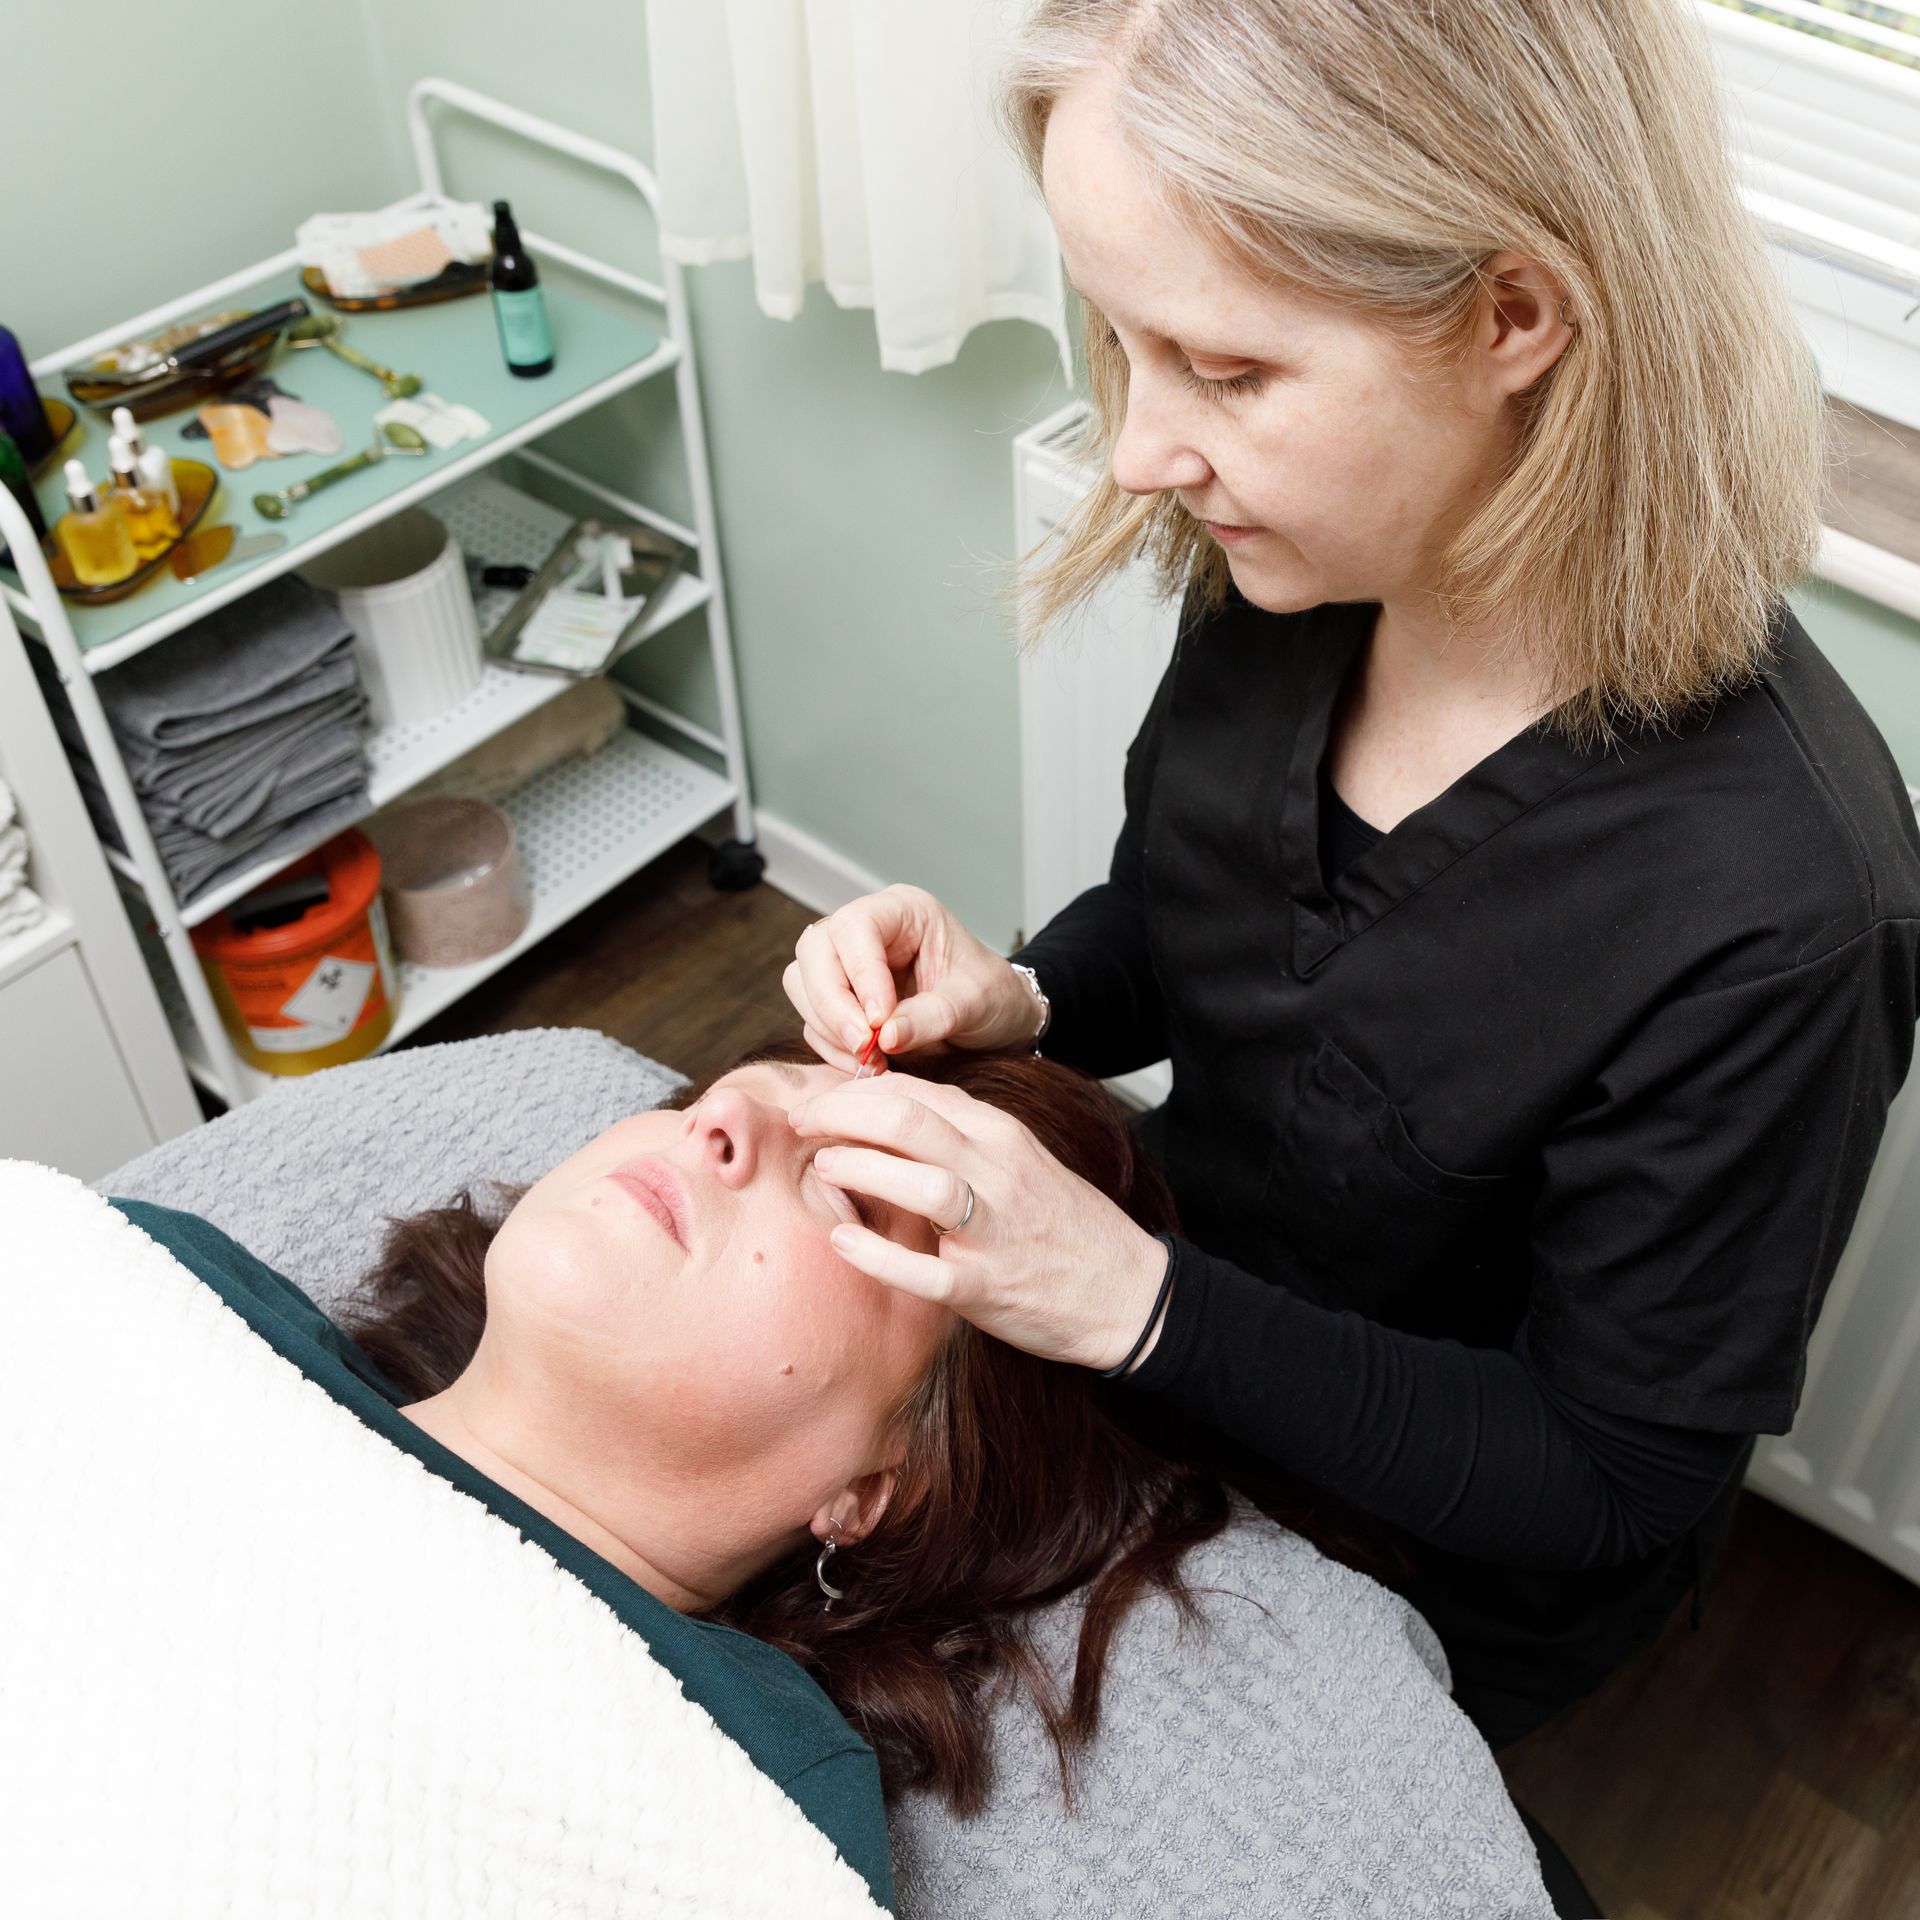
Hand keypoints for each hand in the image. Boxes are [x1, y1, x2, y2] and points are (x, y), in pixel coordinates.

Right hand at [783, 884, 1041, 1068]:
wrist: (999, 1021)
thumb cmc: (994, 996)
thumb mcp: (977, 1002)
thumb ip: (933, 1016)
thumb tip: (885, 1036)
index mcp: (903, 911)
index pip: (855, 926)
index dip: (859, 974)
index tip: (879, 1022)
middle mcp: (868, 931)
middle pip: (815, 951)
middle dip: (832, 1004)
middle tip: (864, 1047)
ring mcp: (849, 964)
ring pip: (803, 984)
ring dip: (830, 1029)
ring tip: (873, 1060)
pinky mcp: (841, 1000)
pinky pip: (813, 1021)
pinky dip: (833, 1048)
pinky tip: (869, 1065)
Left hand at [789, 1073, 1171, 1371]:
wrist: (1129, 1291)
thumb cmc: (1063, 1225)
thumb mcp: (1019, 1161)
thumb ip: (961, 1136)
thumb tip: (888, 1115)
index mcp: (1001, 1136)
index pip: (917, 1092)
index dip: (856, 1090)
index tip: (818, 1101)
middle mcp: (998, 1172)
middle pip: (908, 1120)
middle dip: (841, 1114)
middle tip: (802, 1124)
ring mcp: (994, 1231)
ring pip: (921, 1182)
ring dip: (861, 1168)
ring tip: (823, 1167)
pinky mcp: (987, 1288)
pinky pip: (926, 1271)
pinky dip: (879, 1254)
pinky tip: (843, 1241)